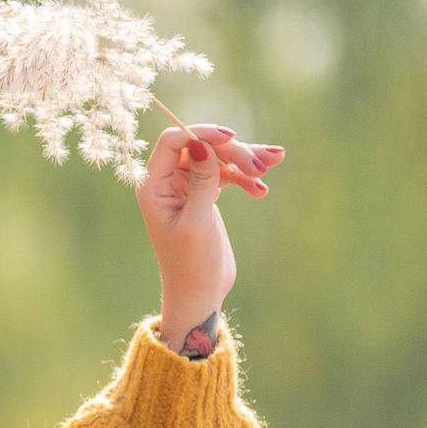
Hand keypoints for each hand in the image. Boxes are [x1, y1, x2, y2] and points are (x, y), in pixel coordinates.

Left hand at [139, 123, 282, 352]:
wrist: (200, 293)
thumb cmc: (192, 264)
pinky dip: (246, 177)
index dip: (202, 134)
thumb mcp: (197, 221)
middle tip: (262, 166)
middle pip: (201, 146)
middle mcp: (166, 181)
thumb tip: (200, 142)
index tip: (232, 137)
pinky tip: (262, 190)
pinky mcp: (205, 193)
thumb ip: (201, 180)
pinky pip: (227, 173)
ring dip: (246, 159)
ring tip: (274, 162)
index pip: (174, 141)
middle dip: (232, 150)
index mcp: (153, 186)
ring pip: (217, 157)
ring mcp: (186, 186)